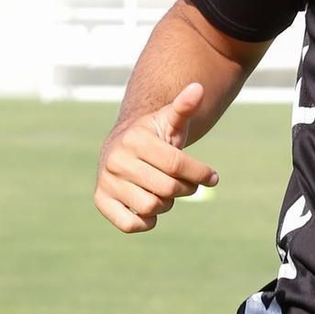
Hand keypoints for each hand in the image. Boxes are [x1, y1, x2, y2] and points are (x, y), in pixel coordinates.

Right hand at [94, 83, 218, 233]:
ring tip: (165, 192)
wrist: (122, 147)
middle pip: (167, 188)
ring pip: (152, 207)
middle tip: (187, 184)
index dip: (200, 173)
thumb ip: (184, 107)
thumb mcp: (170, 121)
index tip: (212, 177)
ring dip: (166, 204)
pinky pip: (130, 224)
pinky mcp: (101, 201)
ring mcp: (106, 181)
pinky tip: (151, 210)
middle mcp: (115, 160)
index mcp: (135, 139)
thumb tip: (198, 88)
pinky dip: (147, 222)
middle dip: (185, 189)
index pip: (177, 164)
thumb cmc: (154, 136)